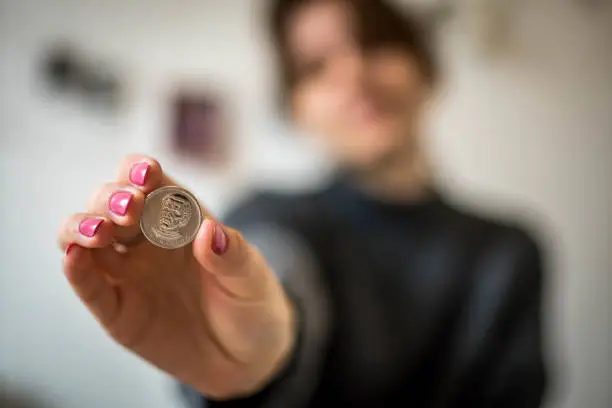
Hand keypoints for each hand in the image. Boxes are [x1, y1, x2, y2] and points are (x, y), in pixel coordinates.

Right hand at [57, 154, 295, 398]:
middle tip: (129, 209)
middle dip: (113, 198)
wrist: (246, 356)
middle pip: (113, 203)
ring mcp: (130, 273)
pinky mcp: (118, 310)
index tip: (146, 175)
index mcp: (182, 219)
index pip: (155, 184)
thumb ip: (233, 256)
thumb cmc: (251, 304)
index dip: (142, 173)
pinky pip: (91, 286)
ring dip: (83, 226)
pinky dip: (77, 270)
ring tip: (97, 233)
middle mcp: (148, 239)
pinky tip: (74, 258)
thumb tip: (209, 232)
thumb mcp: (252, 278)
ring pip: (88, 237)